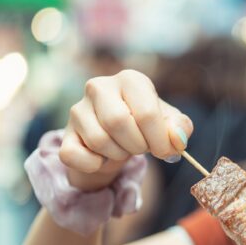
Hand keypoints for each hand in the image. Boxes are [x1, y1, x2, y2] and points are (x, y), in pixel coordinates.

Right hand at [59, 69, 192, 190]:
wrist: (117, 138)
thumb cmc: (146, 125)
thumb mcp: (170, 123)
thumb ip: (180, 128)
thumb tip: (177, 140)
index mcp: (130, 79)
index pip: (146, 112)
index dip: (159, 140)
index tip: (165, 151)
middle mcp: (99, 86)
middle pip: (118, 123)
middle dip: (137, 145)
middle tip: (142, 148)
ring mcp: (78, 109)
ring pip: (99, 140)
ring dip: (119, 154)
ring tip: (124, 148)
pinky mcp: (65, 134)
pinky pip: (74, 155)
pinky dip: (94, 165)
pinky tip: (102, 158)